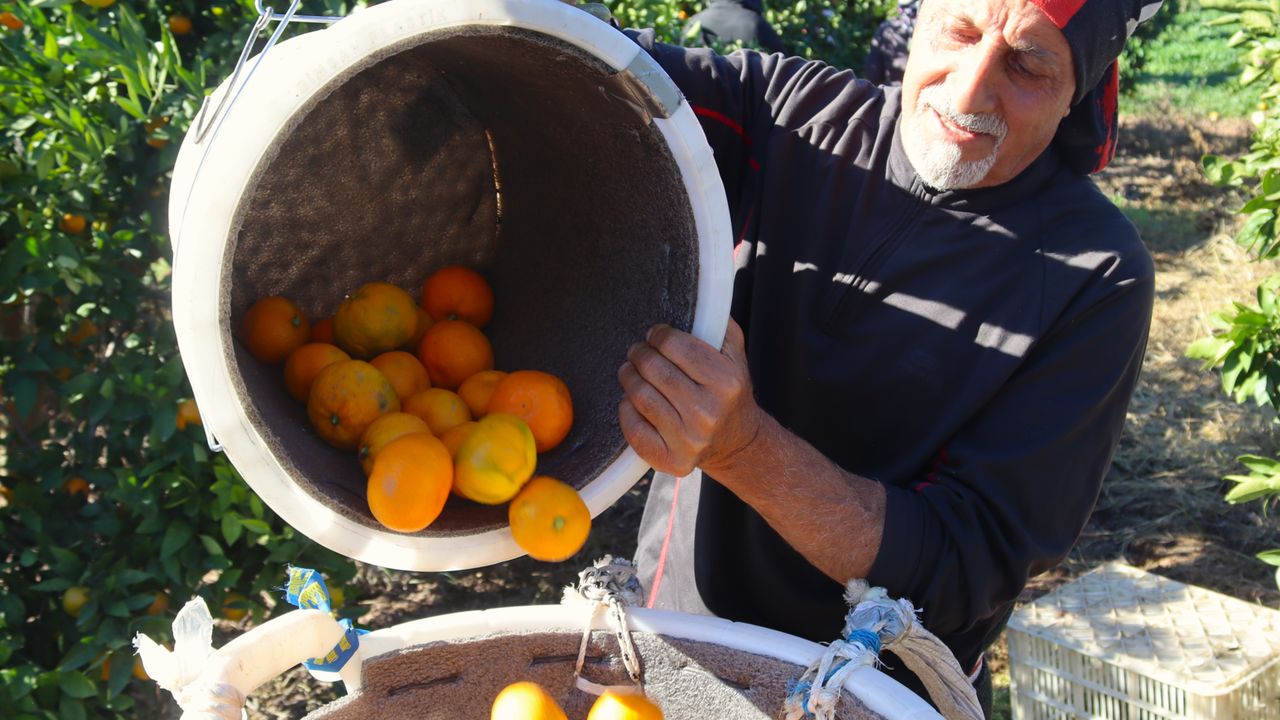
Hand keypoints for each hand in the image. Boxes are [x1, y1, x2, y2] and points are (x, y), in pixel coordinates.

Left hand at [617, 318, 762, 475]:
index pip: (673, 345)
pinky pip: (633, 427)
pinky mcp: (671, 460)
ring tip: (631, 371)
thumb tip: (695, 295)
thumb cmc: (729, 392)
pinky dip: (626, 409)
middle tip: (637, 352)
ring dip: (628, 377)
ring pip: (639, 396)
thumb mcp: (734, 355)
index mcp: (725, 382)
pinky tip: (633, 401)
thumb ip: (717, 324)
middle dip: (639, 354)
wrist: (737, 443)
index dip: (657, 335)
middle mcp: (708, 412)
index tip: (655, 335)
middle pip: (652, 369)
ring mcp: (688, 439)